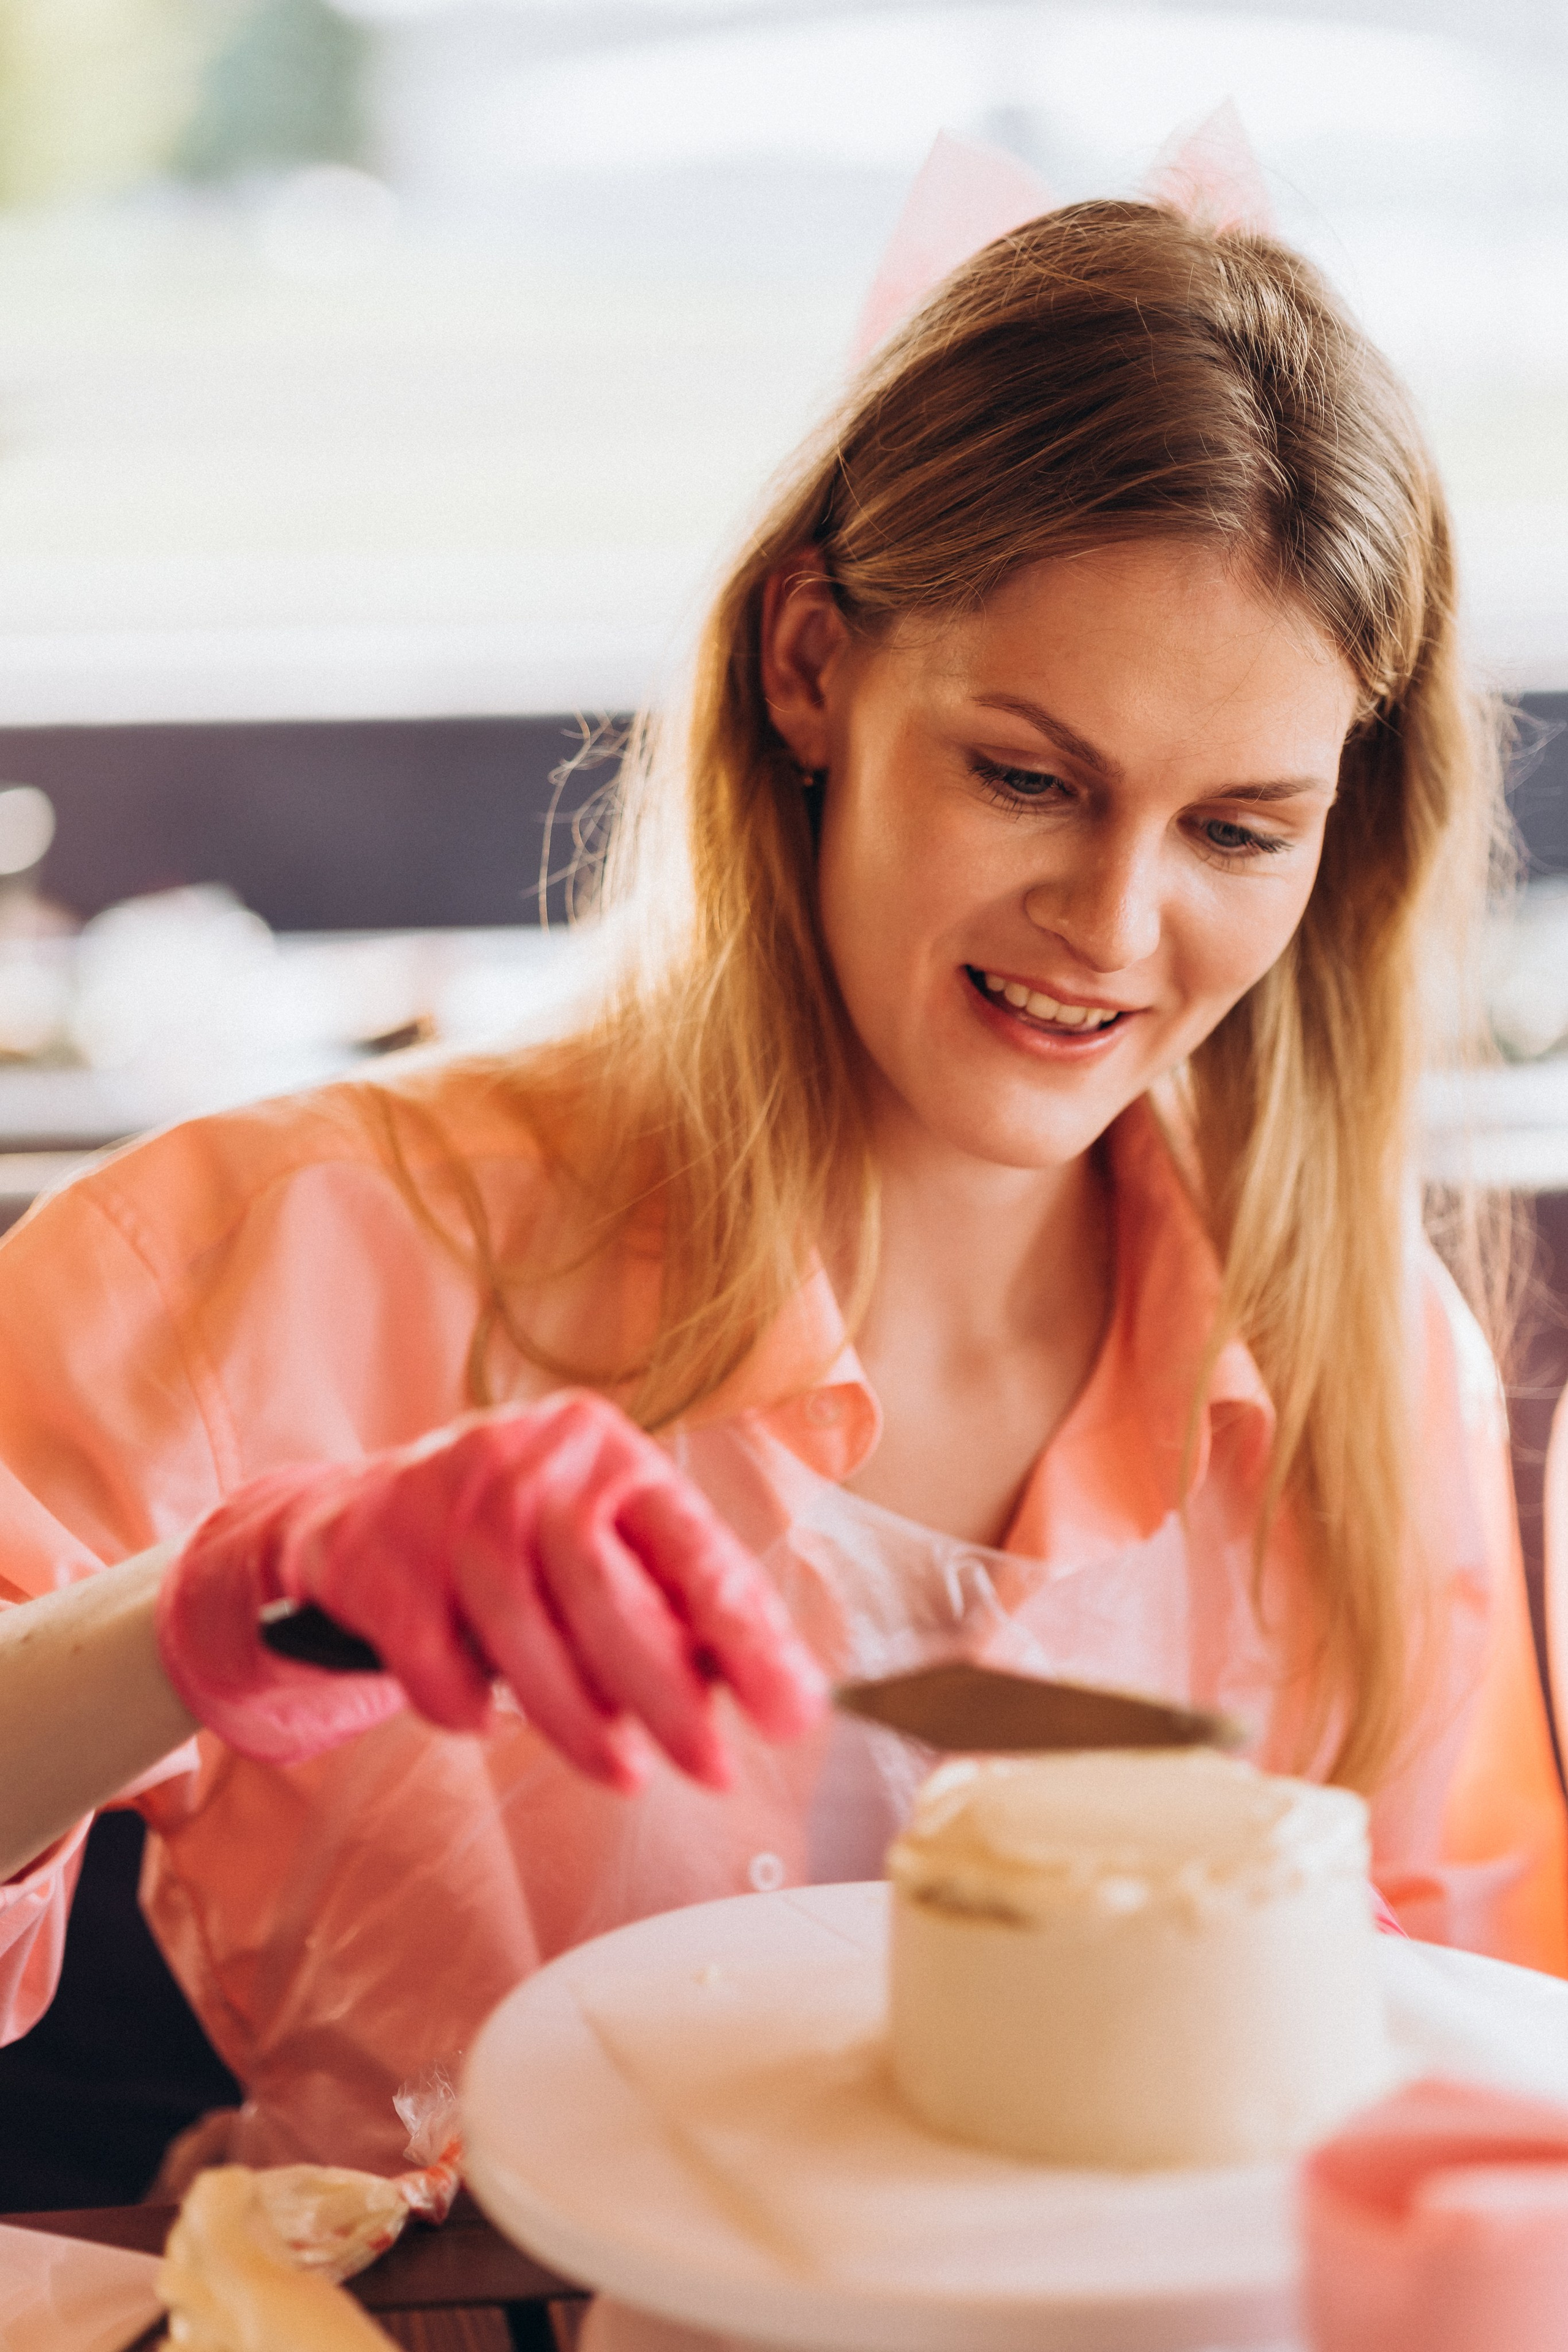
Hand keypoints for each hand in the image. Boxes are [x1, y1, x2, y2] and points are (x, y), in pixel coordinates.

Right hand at [155, 1393, 825, 1784]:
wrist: (362, 1512)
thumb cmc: (518, 1537)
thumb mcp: (606, 1537)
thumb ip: (682, 1601)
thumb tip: (782, 1689)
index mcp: (607, 1448)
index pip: (690, 1543)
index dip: (744, 1632)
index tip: (789, 1709)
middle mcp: (527, 1459)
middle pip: (602, 1585)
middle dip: (663, 1693)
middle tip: (710, 1766)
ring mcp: (445, 1503)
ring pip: (520, 1629)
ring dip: (577, 1720)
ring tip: (624, 1773)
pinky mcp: (379, 1556)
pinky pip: (433, 1658)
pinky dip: (469, 1706)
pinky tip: (493, 1722)